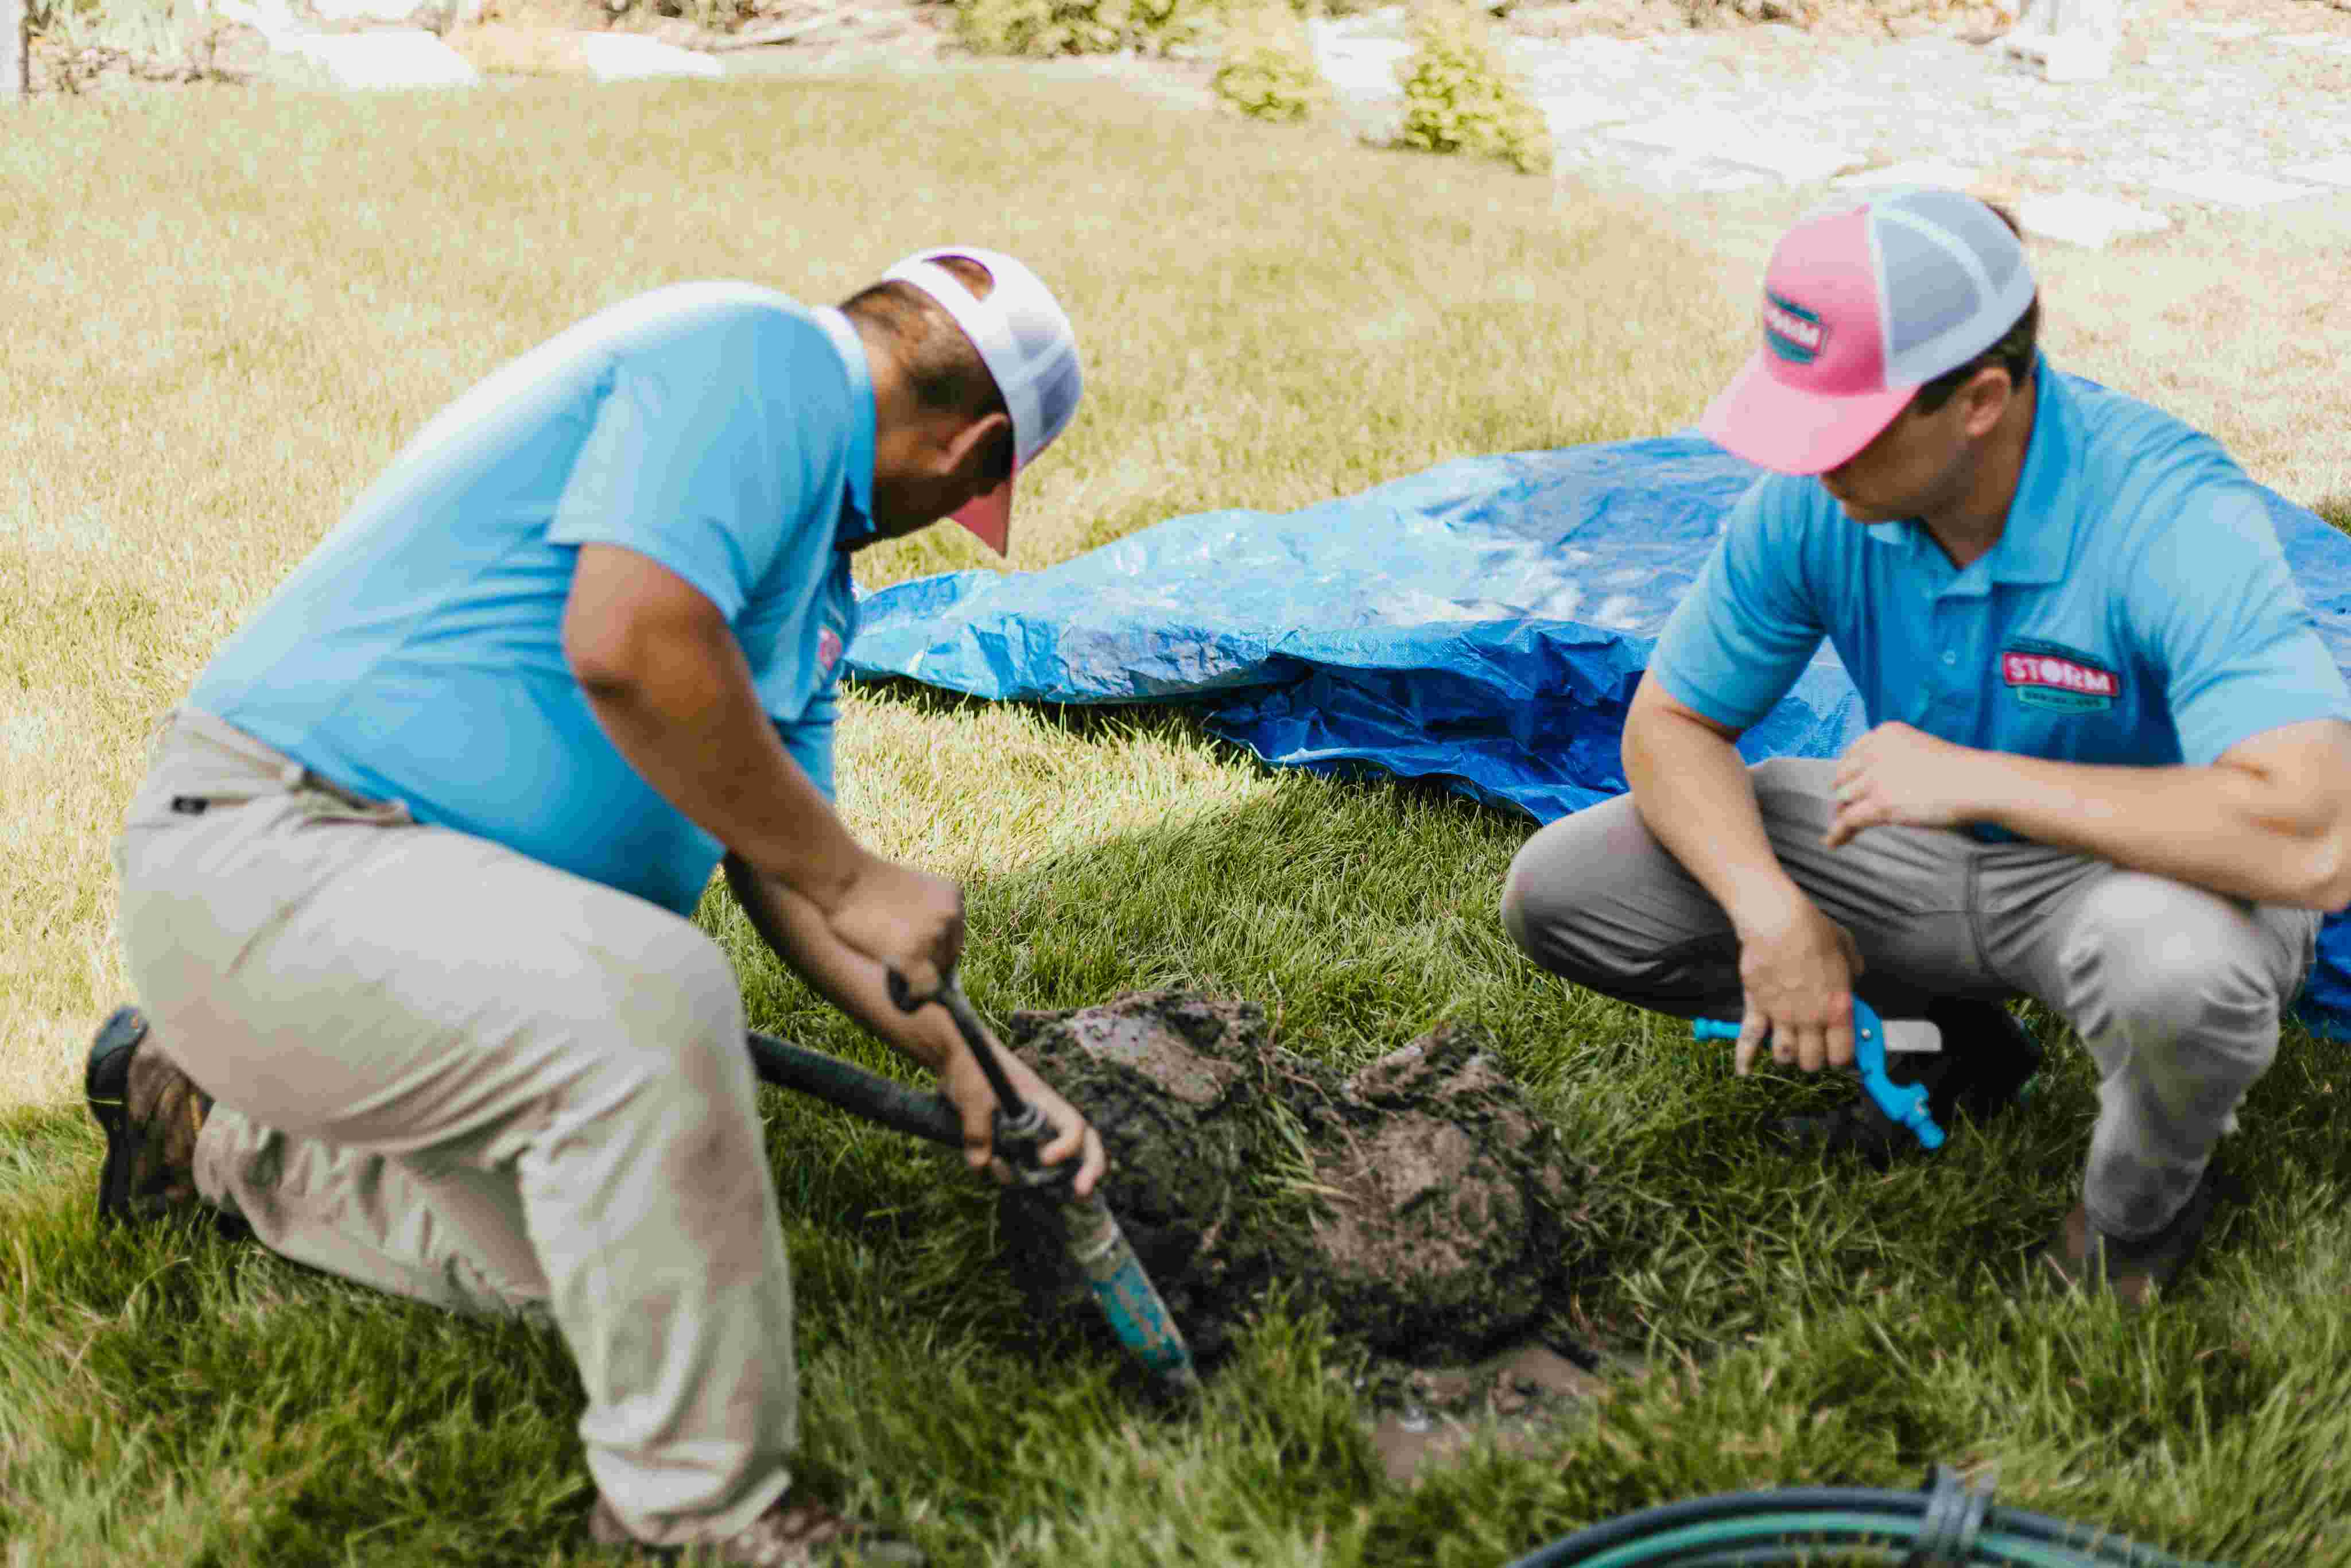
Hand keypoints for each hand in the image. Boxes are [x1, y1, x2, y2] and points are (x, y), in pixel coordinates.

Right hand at [823, 856, 964, 1003]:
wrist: (844, 877)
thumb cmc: (867, 882)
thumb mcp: (912, 889)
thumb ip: (927, 913)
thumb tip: (931, 948)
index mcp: (952, 897)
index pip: (953, 938)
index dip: (935, 951)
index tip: (918, 956)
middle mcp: (950, 916)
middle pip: (947, 957)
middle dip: (927, 964)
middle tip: (901, 964)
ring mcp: (933, 937)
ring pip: (935, 973)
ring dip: (916, 976)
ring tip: (892, 968)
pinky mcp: (912, 956)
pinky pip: (922, 987)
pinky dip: (913, 994)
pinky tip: (902, 992)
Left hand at [939, 1033, 1108, 1197]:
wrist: (954, 1058)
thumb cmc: (970, 1066)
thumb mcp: (972, 1095)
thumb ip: (976, 1128)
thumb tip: (981, 1165)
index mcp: (1043, 1101)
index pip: (1072, 1125)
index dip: (1068, 1146)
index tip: (1044, 1160)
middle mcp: (1044, 1119)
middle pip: (1081, 1145)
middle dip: (1089, 1168)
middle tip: (1081, 1192)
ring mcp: (1030, 1132)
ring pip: (1054, 1163)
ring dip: (1045, 1181)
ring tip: (1013, 1181)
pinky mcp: (1012, 1142)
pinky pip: (1024, 1166)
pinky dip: (1017, 1176)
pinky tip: (994, 1169)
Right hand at [1732, 893, 1863, 1074]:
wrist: (1777, 923)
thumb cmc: (1814, 932)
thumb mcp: (1848, 950)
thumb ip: (1853, 972)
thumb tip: (1852, 979)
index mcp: (1838, 1009)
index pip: (1843, 1054)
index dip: (1843, 1058)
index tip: (1841, 1054)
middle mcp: (1810, 1020)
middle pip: (1812, 1062)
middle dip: (1814, 1061)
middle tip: (1814, 1052)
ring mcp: (1781, 1017)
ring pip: (1784, 1055)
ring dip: (1788, 1057)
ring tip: (1790, 1050)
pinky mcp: (1757, 1008)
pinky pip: (1749, 1039)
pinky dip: (1744, 1058)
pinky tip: (1744, 1072)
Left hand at [1825, 723, 1992, 849]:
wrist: (1977, 782)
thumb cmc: (1959, 771)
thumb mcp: (1919, 750)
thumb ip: (1895, 759)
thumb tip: (1872, 785)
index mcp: (1886, 734)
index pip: (1852, 754)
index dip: (1847, 773)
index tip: (1844, 786)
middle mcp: (1875, 751)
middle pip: (1844, 778)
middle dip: (1844, 795)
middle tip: (1844, 812)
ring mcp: (1876, 778)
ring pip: (1844, 800)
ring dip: (1842, 815)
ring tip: (1839, 830)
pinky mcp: (1880, 803)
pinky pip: (1849, 820)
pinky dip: (1838, 832)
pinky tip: (1832, 842)